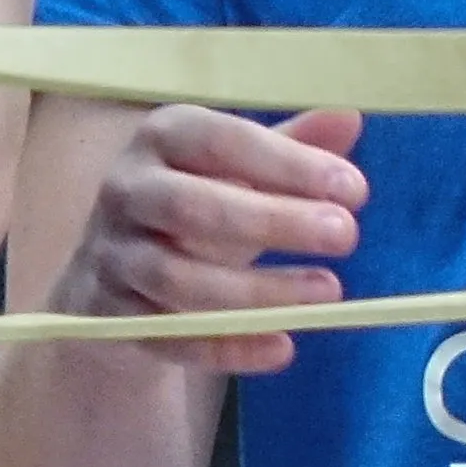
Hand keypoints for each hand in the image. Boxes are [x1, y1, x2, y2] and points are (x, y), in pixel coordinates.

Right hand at [51, 105, 364, 373]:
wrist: (111, 271)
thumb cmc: (193, 204)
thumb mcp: (236, 169)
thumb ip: (289, 146)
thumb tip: (350, 118)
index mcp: (162, 138)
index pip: (219, 140)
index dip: (286, 162)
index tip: (354, 188)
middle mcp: (126, 190)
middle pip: (191, 207)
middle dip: (272, 221)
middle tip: (345, 235)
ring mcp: (113, 256)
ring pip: (176, 279)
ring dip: (256, 291)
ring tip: (328, 293)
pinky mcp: (111, 317)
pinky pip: (167, 337)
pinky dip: (226, 347)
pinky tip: (282, 348)